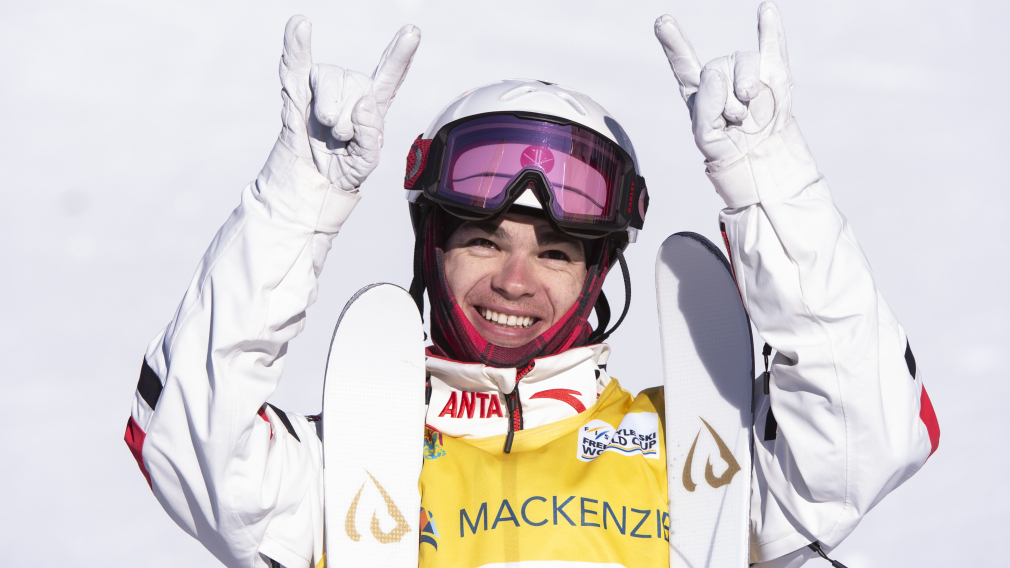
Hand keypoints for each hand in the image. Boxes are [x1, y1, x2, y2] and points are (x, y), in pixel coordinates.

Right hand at [277, 15, 419, 190]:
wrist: (311, 180)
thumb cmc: (344, 168)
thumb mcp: (366, 161)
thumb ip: (370, 135)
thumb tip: (364, 102)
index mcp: (373, 104)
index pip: (390, 75)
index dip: (400, 55)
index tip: (413, 33)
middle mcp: (350, 89)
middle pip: (356, 81)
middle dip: (349, 114)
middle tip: (342, 137)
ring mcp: (323, 87)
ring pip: (330, 77)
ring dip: (328, 106)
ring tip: (327, 126)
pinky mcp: (297, 90)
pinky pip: (296, 62)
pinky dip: (296, 45)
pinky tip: (300, 25)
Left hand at [655, 2, 791, 162]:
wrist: (761, 158)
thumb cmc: (728, 148)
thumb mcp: (706, 134)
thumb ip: (705, 104)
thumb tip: (717, 74)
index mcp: (700, 91)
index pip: (683, 64)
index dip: (673, 43)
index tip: (662, 22)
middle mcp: (722, 76)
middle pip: (716, 67)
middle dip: (726, 98)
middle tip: (734, 120)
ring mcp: (747, 72)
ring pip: (744, 62)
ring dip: (747, 87)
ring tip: (750, 107)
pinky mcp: (773, 72)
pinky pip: (773, 44)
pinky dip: (771, 29)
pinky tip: (766, 10)